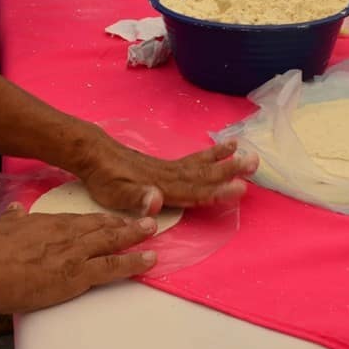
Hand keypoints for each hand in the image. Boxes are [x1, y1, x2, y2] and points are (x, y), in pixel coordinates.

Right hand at [0, 203, 157, 314]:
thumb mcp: (2, 226)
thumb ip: (13, 217)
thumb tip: (15, 208)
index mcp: (51, 223)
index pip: (83, 220)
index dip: (101, 220)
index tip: (114, 219)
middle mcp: (69, 234)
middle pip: (103, 226)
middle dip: (126, 223)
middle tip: (146, 220)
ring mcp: (77, 253)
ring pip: (113, 241)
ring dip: (135, 236)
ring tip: (152, 232)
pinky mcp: (79, 274)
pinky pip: (113, 267)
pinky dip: (133, 262)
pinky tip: (148, 260)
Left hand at [76, 131, 258, 214]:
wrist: (93, 153)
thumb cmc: (103, 178)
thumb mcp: (114, 193)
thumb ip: (136, 198)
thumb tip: (156, 201)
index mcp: (162, 185)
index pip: (194, 189)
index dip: (217, 191)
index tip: (240, 187)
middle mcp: (170, 175)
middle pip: (205, 174)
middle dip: (230, 170)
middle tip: (255, 163)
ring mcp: (169, 169)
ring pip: (203, 165)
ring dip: (225, 160)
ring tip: (248, 153)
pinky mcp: (166, 166)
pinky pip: (194, 160)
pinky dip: (211, 154)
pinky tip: (224, 148)